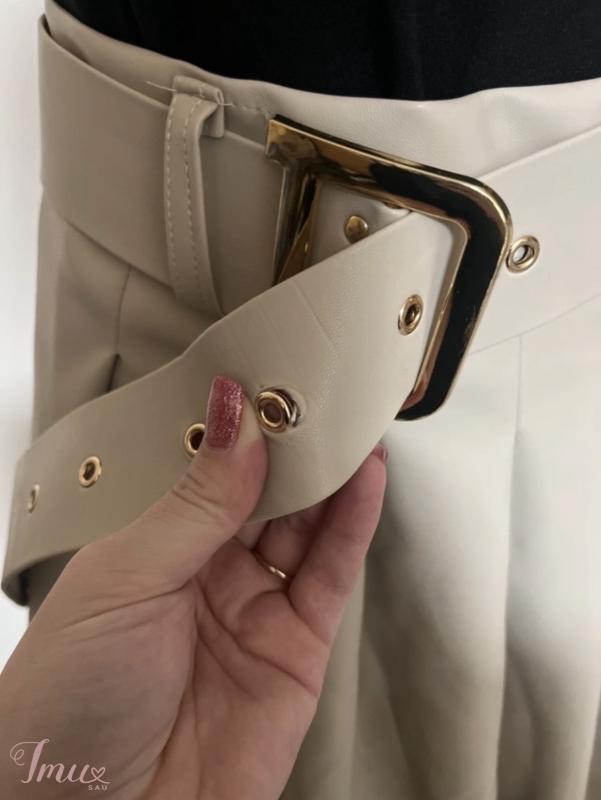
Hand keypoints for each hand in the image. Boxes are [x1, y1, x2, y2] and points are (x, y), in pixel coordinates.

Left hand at [0, 375, 386, 799]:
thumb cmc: (69, 699)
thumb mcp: (126, 578)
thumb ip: (196, 500)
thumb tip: (234, 417)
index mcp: (153, 544)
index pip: (208, 467)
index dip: (241, 425)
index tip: (268, 379)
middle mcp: (207, 570)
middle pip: (265, 491)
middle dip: (293, 442)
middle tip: (319, 389)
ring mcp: (255, 606)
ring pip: (305, 523)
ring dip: (332, 472)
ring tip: (352, 419)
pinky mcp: (298, 647)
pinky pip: (331, 572)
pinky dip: (354, 521)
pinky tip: (365, 476)